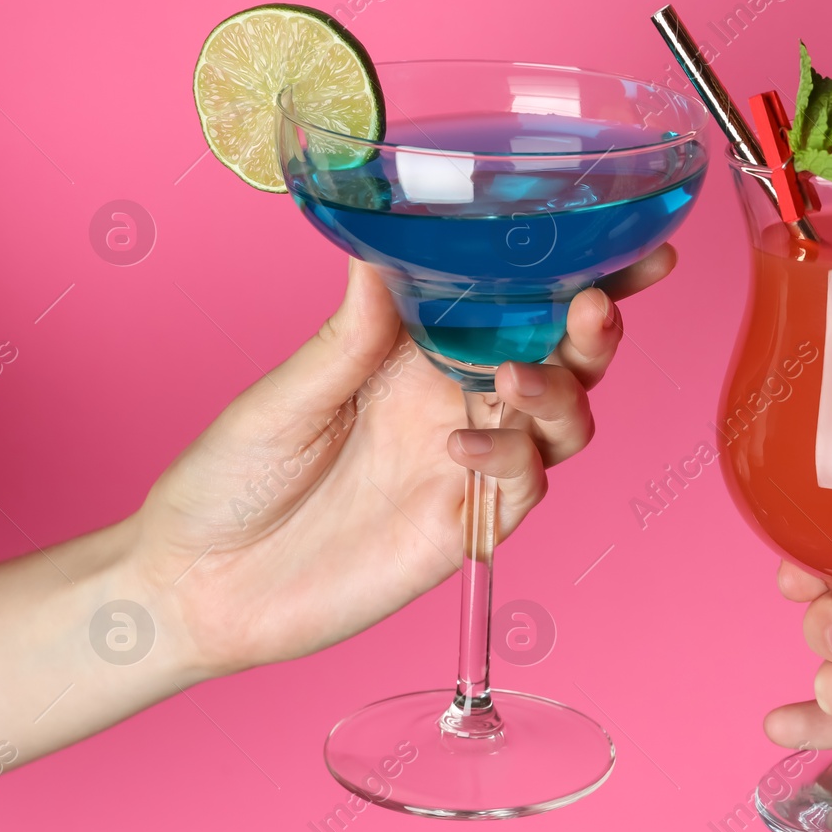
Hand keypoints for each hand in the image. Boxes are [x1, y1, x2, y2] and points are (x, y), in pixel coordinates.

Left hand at [134, 246, 676, 677]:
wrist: (201, 586)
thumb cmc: (229, 481)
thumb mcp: (281, 398)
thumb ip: (348, 338)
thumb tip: (381, 252)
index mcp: (417, 354)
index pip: (513, 303)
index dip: (578, 274)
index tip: (631, 245)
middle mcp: (455, 402)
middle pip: (562, 359)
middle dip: (593, 330)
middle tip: (593, 308)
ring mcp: (467, 466)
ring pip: (562, 421)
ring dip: (559, 392)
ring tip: (516, 379)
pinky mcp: (465, 526)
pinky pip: (522, 486)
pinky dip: (510, 460)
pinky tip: (464, 448)